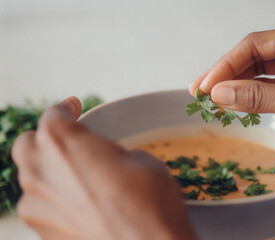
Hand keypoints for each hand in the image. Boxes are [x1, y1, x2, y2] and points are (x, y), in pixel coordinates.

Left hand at [11, 97, 196, 239]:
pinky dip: (56, 201)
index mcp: (61, 142)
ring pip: (32, 178)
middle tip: (71, 143)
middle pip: (28, 144)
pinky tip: (81, 206)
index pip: (53, 115)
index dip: (66, 109)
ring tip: (79, 178)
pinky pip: (42, 207)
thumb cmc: (148, 202)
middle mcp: (39, 171)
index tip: (73, 109)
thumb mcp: (140, 159)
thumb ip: (109, 153)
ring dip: (50, 172)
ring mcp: (37, 205)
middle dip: (47, 139)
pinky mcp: (42, 232)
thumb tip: (104, 160)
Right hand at [189, 20, 274, 160]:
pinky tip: (240, 103)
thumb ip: (258, 96)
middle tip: (201, 91)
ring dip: (241, 85)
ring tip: (215, 99)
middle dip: (229, 75)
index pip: (254, 46)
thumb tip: (220, 94)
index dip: (225, 66)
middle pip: (256, 56)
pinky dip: (258, 94)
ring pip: (265, 71)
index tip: (204, 86)